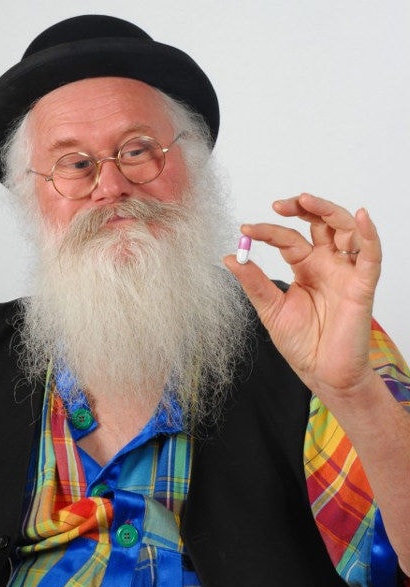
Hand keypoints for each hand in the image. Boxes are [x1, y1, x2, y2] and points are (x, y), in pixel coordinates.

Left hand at [224, 193, 381, 397]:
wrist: (321, 372)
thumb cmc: (300, 342)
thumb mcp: (270, 308)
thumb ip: (254, 282)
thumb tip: (230, 257)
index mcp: (304, 267)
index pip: (287, 238)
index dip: (267, 231)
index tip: (244, 231)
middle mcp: (326, 263)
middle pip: (320, 223)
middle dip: (302, 208)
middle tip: (279, 204)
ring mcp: (345, 271)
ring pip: (345, 230)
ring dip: (328, 211)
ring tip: (306, 200)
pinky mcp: (362, 285)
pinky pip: (371, 255)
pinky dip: (369, 234)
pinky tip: (360, 216)